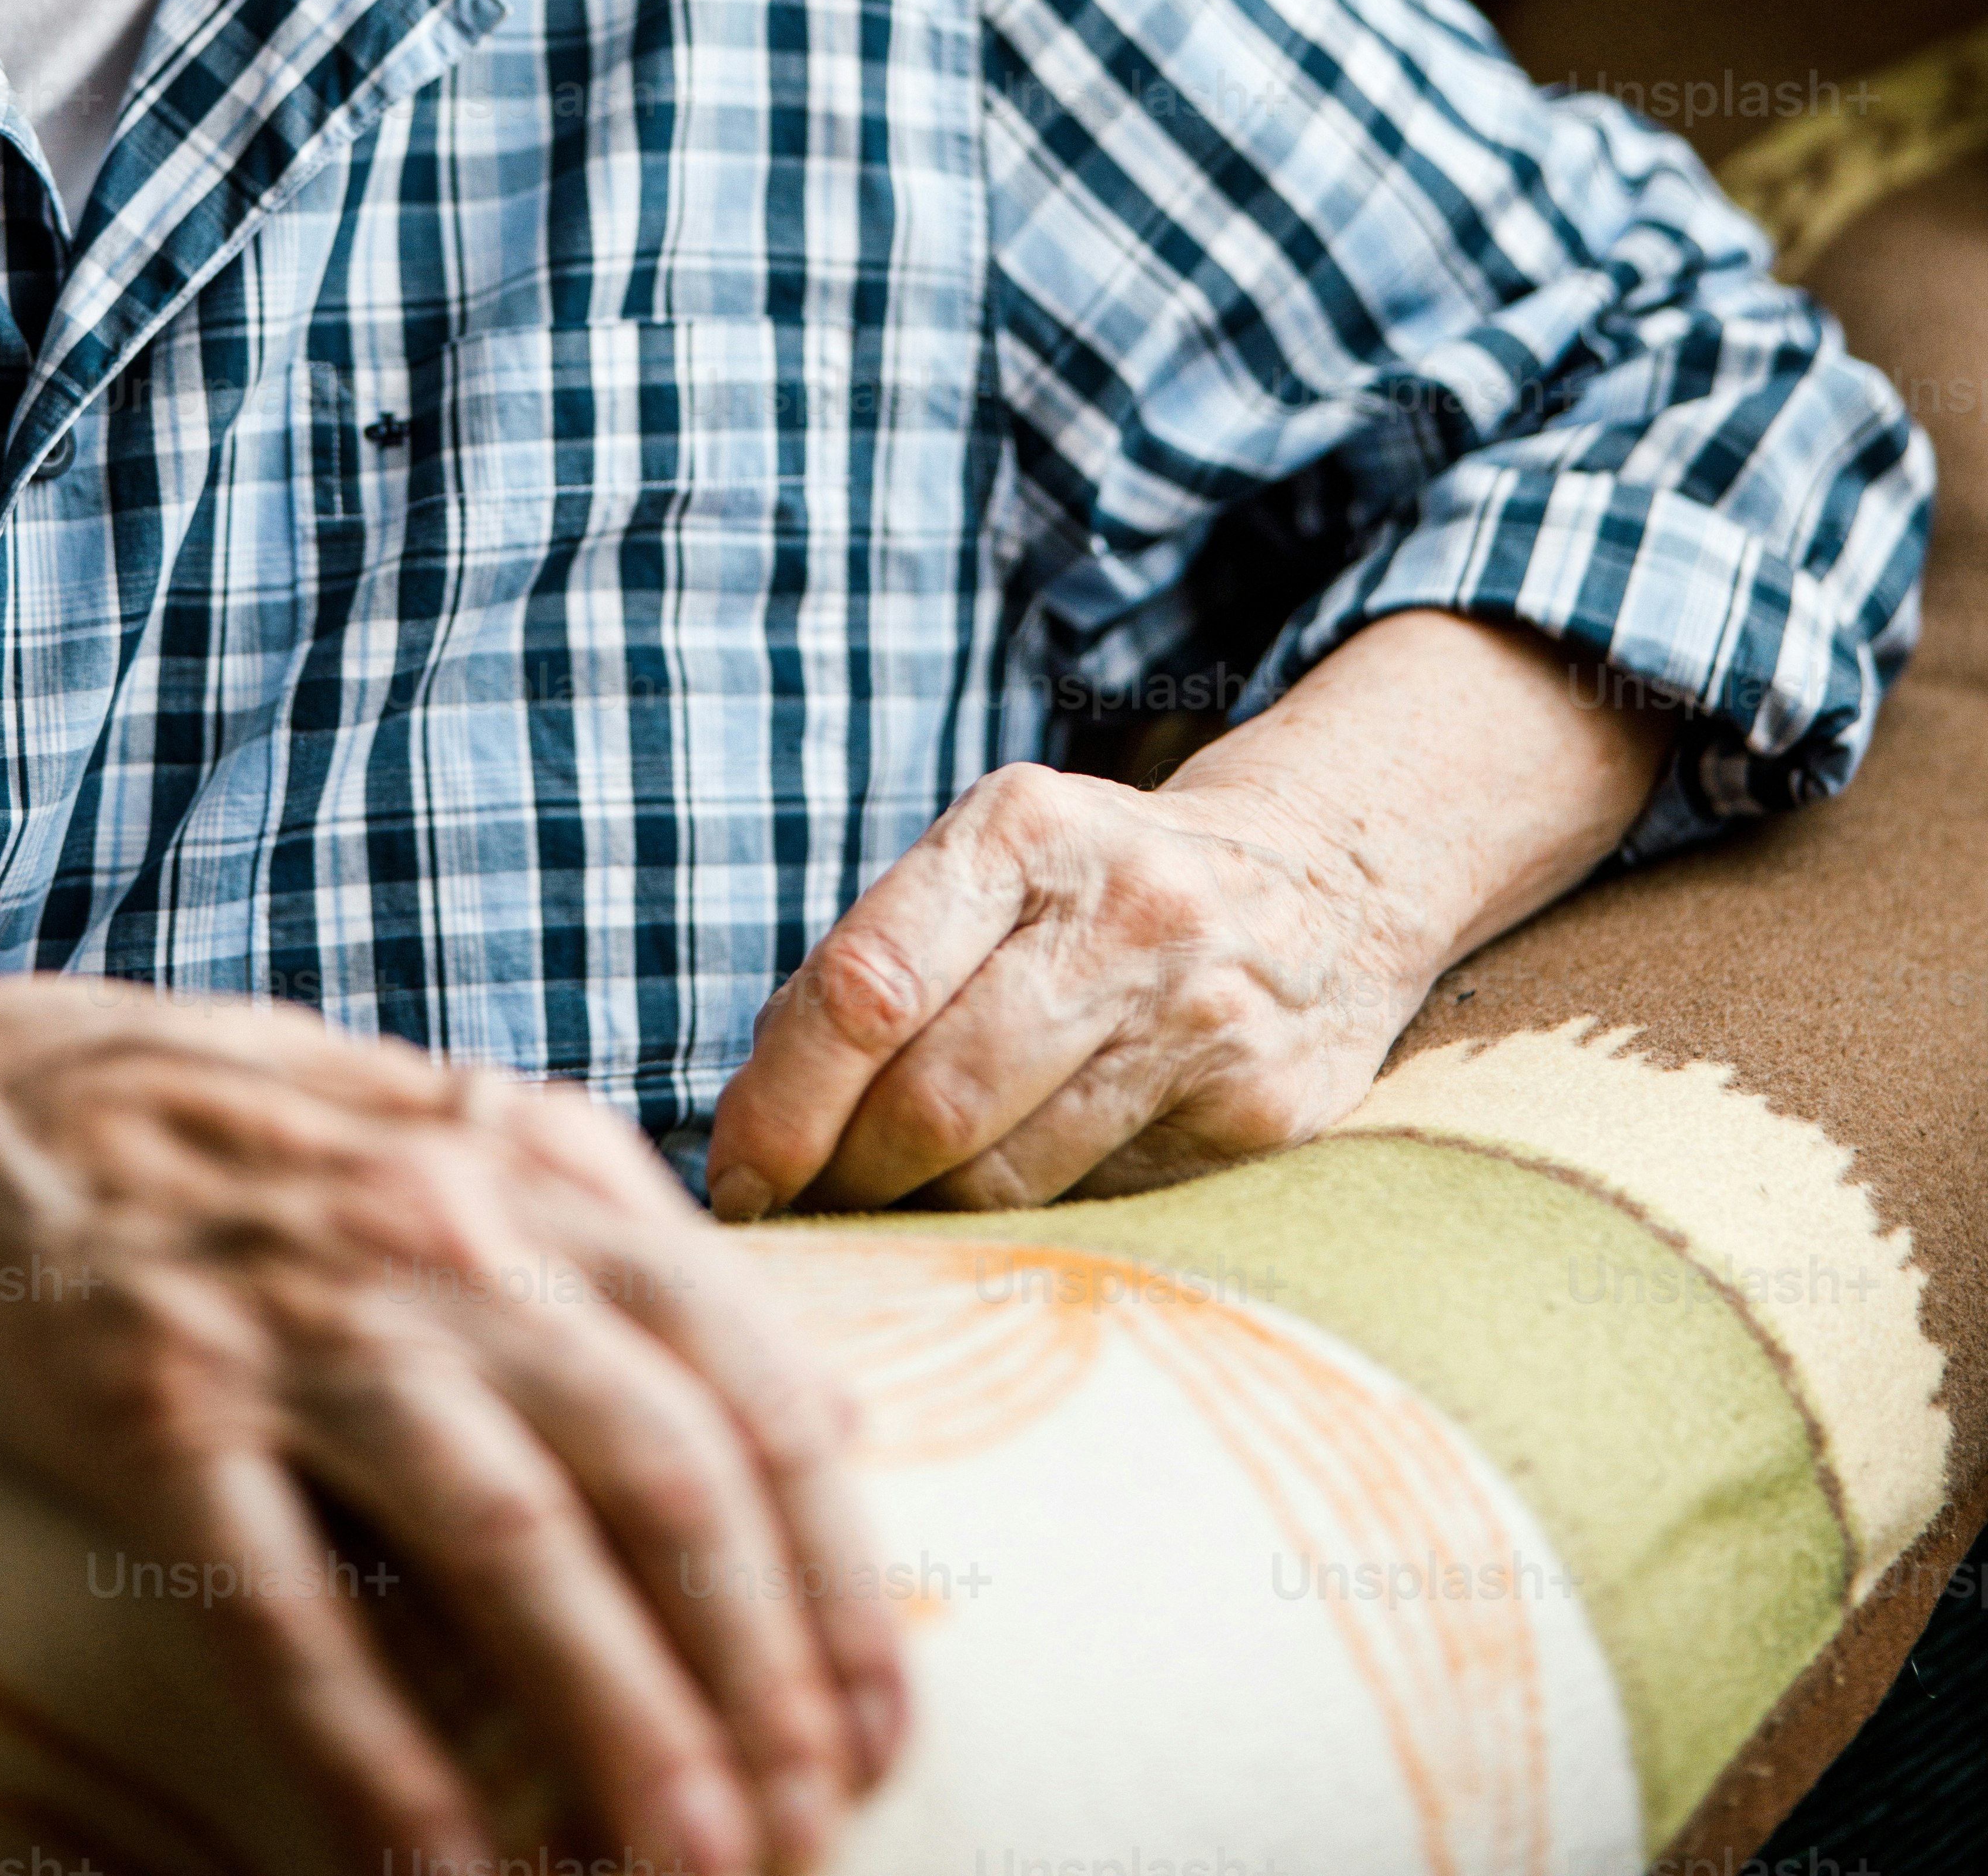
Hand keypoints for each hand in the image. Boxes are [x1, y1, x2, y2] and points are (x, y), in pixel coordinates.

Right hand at [0, 983, 905, 1875]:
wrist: (2, 1104)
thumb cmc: (277, 1144)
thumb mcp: (488, 1145)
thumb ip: (648, 1266)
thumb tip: (841, 1420)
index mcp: (553, 1176)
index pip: (753, 1384)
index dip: (835, 1568)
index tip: (881, 1718)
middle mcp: (452, 1239)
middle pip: (660, 1472)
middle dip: (759, 1671)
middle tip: (814, 1824)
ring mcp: (304, 1324)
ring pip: (507, 1541)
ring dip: (616, 1720)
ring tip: (687, 1865)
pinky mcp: (160, 1410)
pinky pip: (288, 1608)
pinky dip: (373, 1750)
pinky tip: (443, 1867)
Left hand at [706, 610, 1673, 1215]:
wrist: (1323, 883)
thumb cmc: (1098, 895)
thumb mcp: (992, 869)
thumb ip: (881, 968)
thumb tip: (754, 1125)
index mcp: (1019, 830)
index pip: (866, 985)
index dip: (782, 1103)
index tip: (737, 1175)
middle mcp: (1118, 907)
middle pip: (931, 1095)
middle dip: (843, 1178)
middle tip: (804, 1214)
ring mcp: (1199, 1010)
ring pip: (1009, 1172)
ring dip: (923, 1217)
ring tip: (891, 1216)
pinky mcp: (1261, 1108)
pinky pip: (1100, 1207)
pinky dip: (1027, 1231)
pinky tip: (1004, 1220)